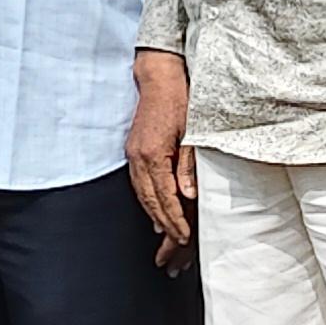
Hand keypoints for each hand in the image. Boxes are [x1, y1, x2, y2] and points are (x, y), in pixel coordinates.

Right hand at [126, 48, 197, 267]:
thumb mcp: (191, 133)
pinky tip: (156, 210)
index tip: (185, 237)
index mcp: (153, 155)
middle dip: (165, 226)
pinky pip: (139, 183)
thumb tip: (187, 196)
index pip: (165, 198)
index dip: (176, 220)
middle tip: (176, 247)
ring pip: (142, 195)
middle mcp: (138, 158)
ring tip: (166, 235)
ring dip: (154, 216)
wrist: (159, 77)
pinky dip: (148, 201)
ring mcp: (133, 154)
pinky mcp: (134, 150)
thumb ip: (188, 166)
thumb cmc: (179, 101)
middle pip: (150, 201)